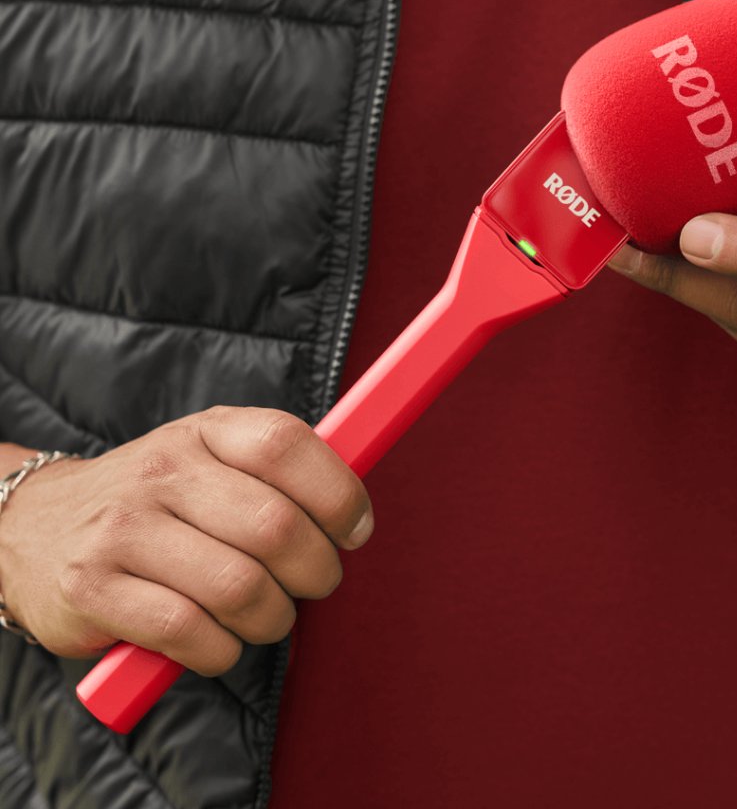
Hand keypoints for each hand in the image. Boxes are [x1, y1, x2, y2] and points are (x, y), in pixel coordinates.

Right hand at [0, 406, 372, 673]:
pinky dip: (223, 649)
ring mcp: (123, 529)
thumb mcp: (212, 460)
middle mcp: (163, 471)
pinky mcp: (92, 589)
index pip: (286, 443)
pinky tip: (218, 640)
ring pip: (240, 588)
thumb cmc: (160, 500)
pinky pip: (190, 632)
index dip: (338, 491)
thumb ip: (280, 476)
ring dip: (273, 618)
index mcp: (205, 431)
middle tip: (314, 583)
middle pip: (275, 526)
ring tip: (265, 614)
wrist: (35, 527)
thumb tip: (356, 511)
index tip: (356, 530)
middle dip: (317, 570)